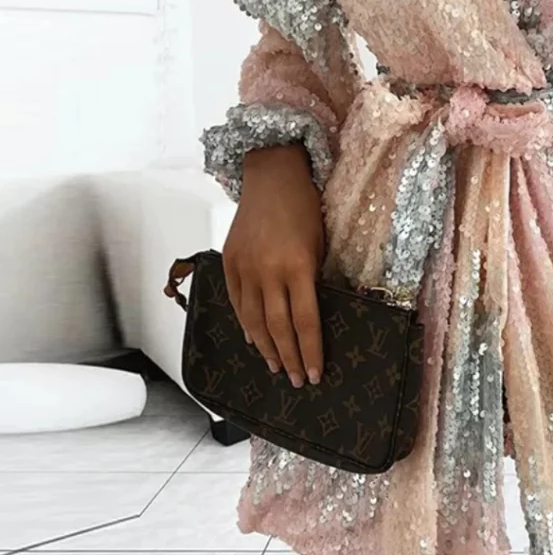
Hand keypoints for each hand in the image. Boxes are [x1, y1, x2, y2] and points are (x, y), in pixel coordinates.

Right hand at [222, 144, 324, 387]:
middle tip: (296, 380)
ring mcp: (245, 268)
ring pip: (252, 320)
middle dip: (289, 358)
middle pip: (278, 328)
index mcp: (298, 266)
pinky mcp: (229, 262)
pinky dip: (244, 324)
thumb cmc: (305, 207)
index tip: (315, 374)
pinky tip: (253, 339)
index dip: (310, 351)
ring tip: (276, 367)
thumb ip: (313, 279)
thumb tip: (310, 315)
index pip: (305, 321)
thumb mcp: (320, 244)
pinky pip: (235, 302)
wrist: (271, 174)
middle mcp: (268, 271)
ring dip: (265, 348)